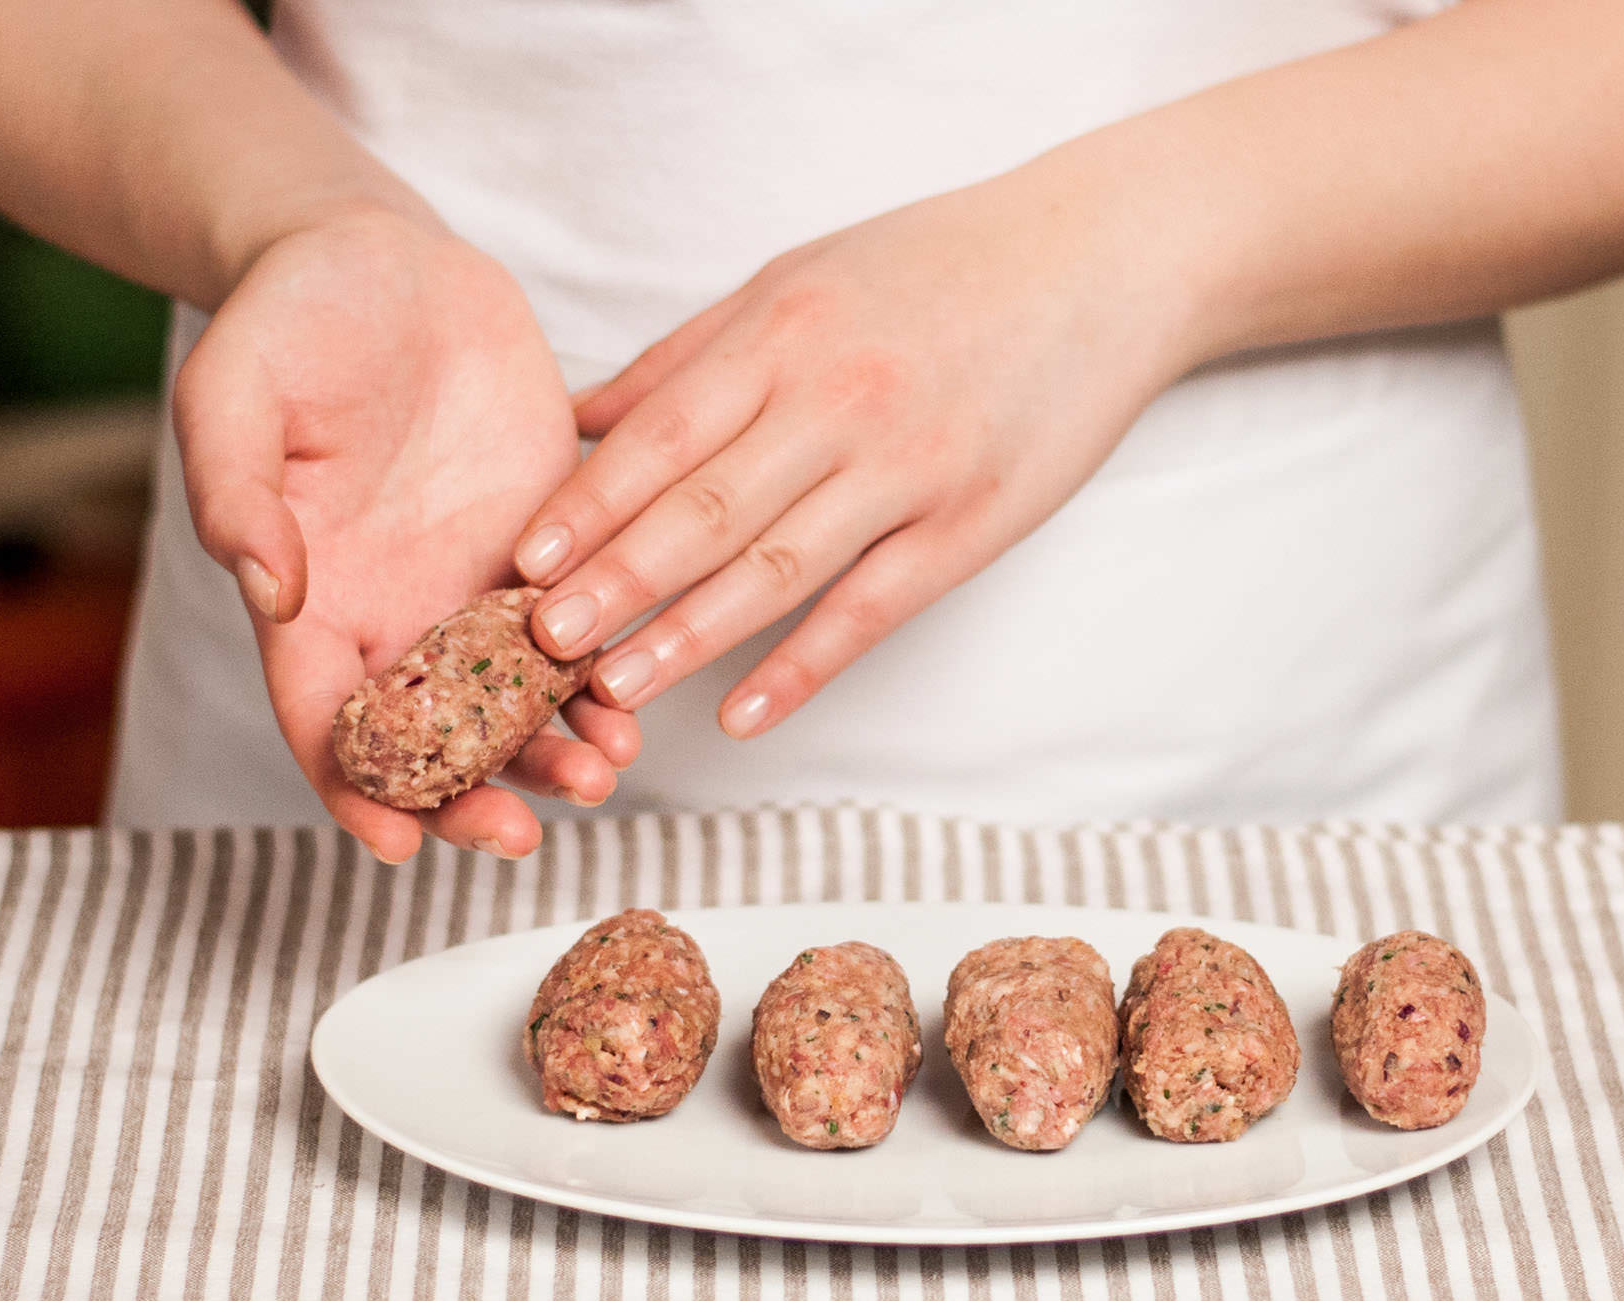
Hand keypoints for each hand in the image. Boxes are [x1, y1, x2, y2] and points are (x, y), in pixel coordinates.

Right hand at [174, 207, 639, 862]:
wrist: (386, 260)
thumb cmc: (289, 319)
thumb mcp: (233, 389)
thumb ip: (235, 492)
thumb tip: (267, 592)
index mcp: (309, 602)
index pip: (325, 725)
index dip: (357, 792)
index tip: (400, 842)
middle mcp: (393, 616)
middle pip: (431, 744)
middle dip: (475, 797)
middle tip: (522, 831)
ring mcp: (472, 591)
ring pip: (514, 708)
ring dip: (552, 753)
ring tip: (601, 772)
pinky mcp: (545, 553)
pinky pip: (576, 637)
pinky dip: (602, 680)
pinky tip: (633, 702)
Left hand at [510, 151, 1193, 734]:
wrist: (1100, 262)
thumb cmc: (936, 268)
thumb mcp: (800, 279)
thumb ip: (689, 357)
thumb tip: (577, 418)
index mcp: (786, 332)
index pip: (665, 433)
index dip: (589, 504)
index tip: (523, 564)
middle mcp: (841, 400)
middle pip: (708, 509)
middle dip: (617, 582)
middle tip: (539, 646)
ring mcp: (911, 467)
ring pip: (779, 569)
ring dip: (690, 637)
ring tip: (616, 689)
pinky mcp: (971, 524)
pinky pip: (871, 610)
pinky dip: (803, 668)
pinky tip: (742, 714)